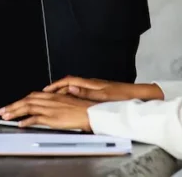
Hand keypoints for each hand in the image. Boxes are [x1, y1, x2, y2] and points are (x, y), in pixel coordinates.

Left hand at [0, 92, 94, 130]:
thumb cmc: (82, 108)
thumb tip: (47, 107)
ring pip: (28, 107)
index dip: (20, 100)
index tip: (12, 104)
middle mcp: (49, 100)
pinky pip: (36, 118)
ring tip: (6, 116)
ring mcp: (50, 108)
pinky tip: (20, 124)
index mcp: (52, 95)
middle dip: (13, 105)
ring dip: (15, 111)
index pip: (31, 96)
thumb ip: (55, 103)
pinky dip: (27, 121)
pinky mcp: (52, 117)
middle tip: (2, 110)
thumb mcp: (66, 102)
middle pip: (26, 100)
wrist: (90, 112)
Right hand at [44, 76, 163, 102]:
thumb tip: (70, 88)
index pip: (68, 81)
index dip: (55, 85)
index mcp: (90, 83)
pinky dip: (72, 94)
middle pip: (69, 82)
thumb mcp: (103, 96)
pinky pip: (80, 90)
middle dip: (56, 87)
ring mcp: (95, 86)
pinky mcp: (99, 91)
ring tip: (55, 98)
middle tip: (45, 94)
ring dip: (64, 91)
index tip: (45, 90)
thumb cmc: (122, 96)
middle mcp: (91, 83)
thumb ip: (86, 92)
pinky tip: (72, 100)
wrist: (136, 95)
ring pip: (74, 86)